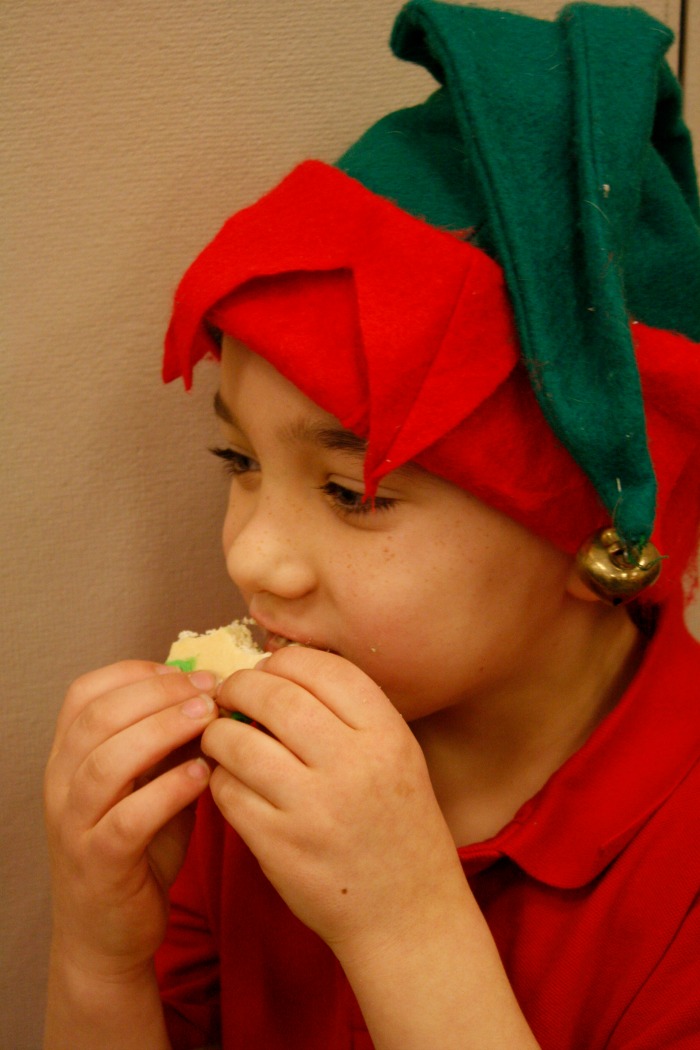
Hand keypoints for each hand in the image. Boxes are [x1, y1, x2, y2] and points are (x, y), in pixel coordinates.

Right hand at [44, 660, 218, 975]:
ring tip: (208, 720)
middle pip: (98, 717)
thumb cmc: (136, 848)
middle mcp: (61, 784)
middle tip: (208, 690)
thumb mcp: (150, 782)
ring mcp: (75, 825)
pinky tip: (203, 775)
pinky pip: (129, 819)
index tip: (187, 673)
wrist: (108, 935)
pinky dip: (168, 790)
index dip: (137, 673)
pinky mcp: (99, 864)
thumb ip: (169, 743)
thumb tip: (211, 693)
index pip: (85, 692)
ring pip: (106, 762)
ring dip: (162, 731)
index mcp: (69, 756)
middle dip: (158, 694)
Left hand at [202, 647, 459, 956]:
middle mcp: (352, 764)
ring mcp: (313, 807)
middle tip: (230, 694)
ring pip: (238, 741)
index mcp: (386, 734)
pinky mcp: (278, 845)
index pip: (323, 668)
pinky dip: (219, 779)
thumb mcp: (396, 755)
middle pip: (274, 695)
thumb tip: (276, 670)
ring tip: (219, 736)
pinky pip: (227, 791)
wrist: (406, 913)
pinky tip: (230, 780)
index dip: (283, 661)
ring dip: (217, 732)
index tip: (267, 671)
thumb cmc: (397, 825)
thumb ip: (348, 714)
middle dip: (240, 686)